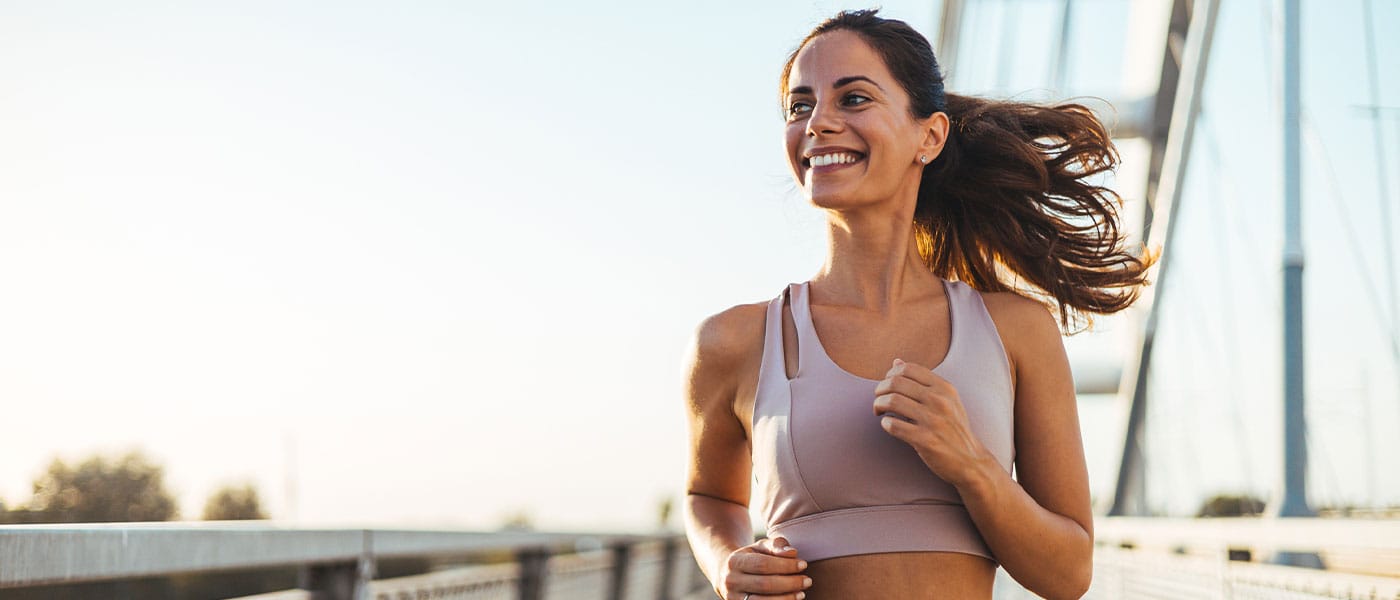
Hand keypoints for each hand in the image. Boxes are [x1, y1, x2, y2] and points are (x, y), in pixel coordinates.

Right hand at [717, 536, 810, 598]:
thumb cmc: (751, 558)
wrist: (726, 575)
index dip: (785, 565)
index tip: (803, 565)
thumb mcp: (760, 547)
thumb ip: (776, 545)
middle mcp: (731, 581)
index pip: (763, 564)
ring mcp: (733, 598)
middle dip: (789, 583)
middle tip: (807, 581)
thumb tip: (792, 552)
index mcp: (735, 562)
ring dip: (786, 599)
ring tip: (801, 593)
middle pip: (764, 585)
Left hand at [873, 358, 991, 488]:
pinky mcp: (926, 440)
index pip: (908, 368)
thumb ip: (922, 381)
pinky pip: (893, 425)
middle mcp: (940, 401)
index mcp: (945, 388)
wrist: (970, 460)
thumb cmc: (954, 428)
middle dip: (880, 390)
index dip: (890, 374)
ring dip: (878, 405)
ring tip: (879, 412)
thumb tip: (896, 361)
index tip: (887, 385)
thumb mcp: (946, 400)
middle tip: (878, 400)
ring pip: (891, 401)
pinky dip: (885, 423)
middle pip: (895, 383)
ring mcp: (933, 420)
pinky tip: (888, 425)